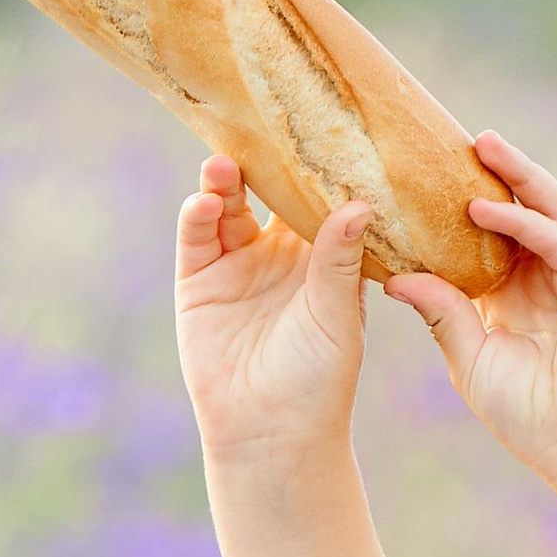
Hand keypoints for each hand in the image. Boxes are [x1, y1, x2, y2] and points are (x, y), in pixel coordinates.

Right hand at [174, 157, 370, 461]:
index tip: (316, 123)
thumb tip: (358, 204)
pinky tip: (207, 200)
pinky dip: (199, 214)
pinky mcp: (198, 279)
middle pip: (267, 187)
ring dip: (224, 179)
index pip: (317, 192)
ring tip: (224, 164)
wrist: (271, 433)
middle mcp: (278, 249)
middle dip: (263, 159)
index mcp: (322, 253)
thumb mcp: (336, 315)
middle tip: (260, 127)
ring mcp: (236, 261)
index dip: (315, 160)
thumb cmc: (320, 379)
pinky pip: (197, 234)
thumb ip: (340, 260)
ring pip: (228, 202)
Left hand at [383, 133, 556, 508]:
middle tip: (453, 141)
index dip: (459, 213)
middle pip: (520, 212)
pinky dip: (520, 221)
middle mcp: (551, 279)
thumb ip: (441, 314)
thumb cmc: (531, 418)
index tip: (421, 184)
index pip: (489, 241)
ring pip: (545, 209)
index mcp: (520, 299)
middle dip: (491, 177)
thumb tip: (394, 278)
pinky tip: (480, 209)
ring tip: (479, 144)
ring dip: (515, 175)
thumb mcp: (471, 359)